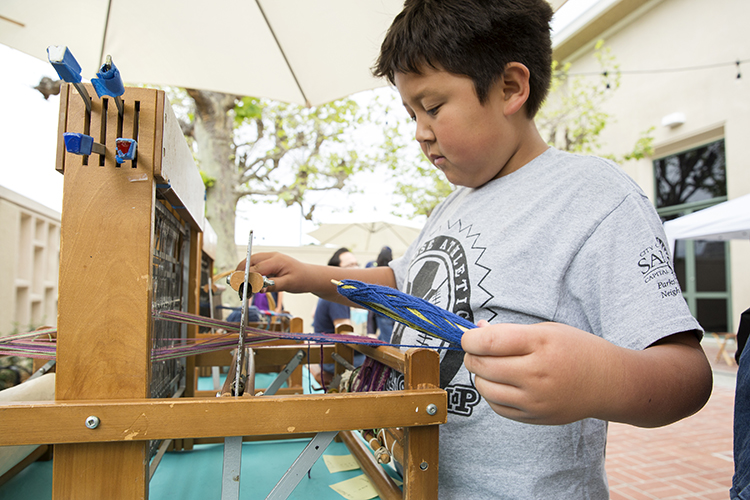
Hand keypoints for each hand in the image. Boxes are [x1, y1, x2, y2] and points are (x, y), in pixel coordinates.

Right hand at [237, 252, 311, 293]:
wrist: (310, 276)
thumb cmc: (302, 279)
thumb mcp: (288, 284)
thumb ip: (273, 285)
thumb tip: (259, 289)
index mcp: (277, 260)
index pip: (257, 268)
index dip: (246, 277)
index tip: (240, 286)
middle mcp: (272, 256)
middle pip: (251, 261)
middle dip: (241, 271)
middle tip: (235, 283)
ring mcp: (271, 257)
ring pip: (251, 261)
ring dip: (244, 270)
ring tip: (238, 282)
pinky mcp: (270, 262)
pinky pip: (256, 263)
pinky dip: (249, 270)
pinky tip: (247, 280)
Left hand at [462, 321, 619, 424]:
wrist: (608, 382)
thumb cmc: (575, 350)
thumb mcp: (545, 330)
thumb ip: (508, 332)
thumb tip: (473, 333)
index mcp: (540, 344)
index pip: (488, 342)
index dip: (469, 339)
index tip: (468, 337)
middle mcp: (536, 374)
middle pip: (482, 365)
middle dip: (472, 355)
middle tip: (478, 350)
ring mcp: (535, 399)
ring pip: (484, 388)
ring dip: (480, 375)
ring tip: (492, 366)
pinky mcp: (534, 417)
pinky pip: (496, 406)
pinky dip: (492, 393)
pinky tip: (503, 383)